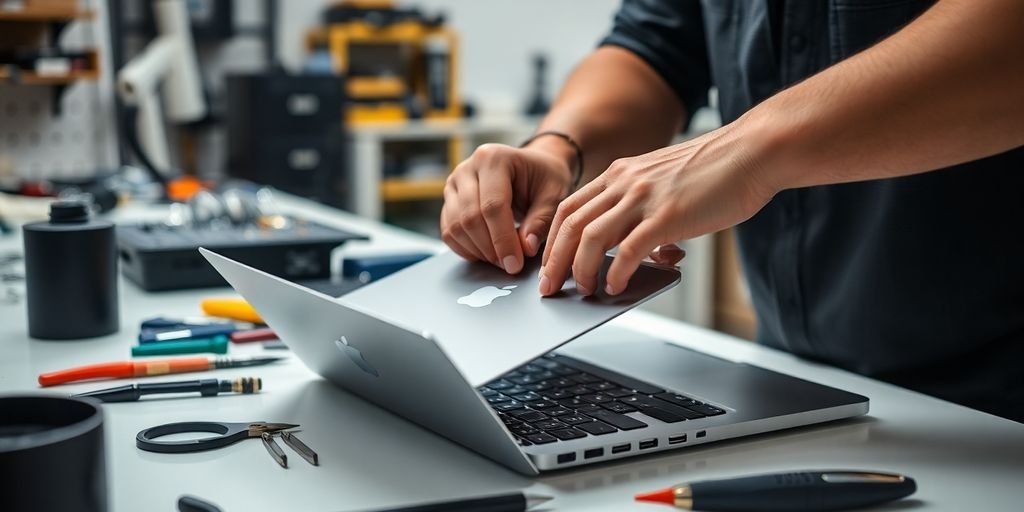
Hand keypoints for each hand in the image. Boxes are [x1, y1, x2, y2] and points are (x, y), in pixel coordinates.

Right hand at [441, 142, 574, 273]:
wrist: (531, 167)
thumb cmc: (544, 178)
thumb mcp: (554, 195)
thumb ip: (541, 221)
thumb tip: (525, 248)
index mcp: (494, 158)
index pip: (492, 205)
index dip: (503, 239)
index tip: (515, 264)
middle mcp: (467, 168)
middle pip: (470, 217)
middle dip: (491, 248)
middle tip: (511, 266)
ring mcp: (453, 184)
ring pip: (455, 227)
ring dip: (478, 251)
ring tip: (502, 259)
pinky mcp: (449, 201)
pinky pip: (448, 232)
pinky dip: (466, 249)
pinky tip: (488, 253)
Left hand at [539, 123, 775, 295]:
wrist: (754, 152)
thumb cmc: (717, 171)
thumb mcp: (666, 183)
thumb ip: (646, 211)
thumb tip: (642, 251)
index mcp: (621, 173)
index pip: (569, 207)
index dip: (552, 239)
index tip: (547, 264)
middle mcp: (625, 182)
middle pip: (570, 224)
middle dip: (553, 261)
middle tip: (548, 288)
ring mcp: (645, 197)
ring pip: (591, 237)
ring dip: (579, 270)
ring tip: (582, 291)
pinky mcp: (668, 215)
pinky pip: (628, 249)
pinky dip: (616, 272)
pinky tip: (615, 286)